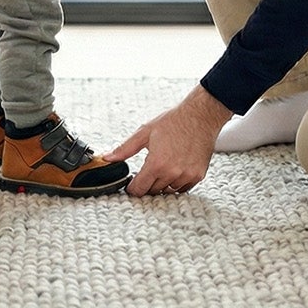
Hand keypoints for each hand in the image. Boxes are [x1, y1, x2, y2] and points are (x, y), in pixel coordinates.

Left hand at [106, 86, 232, 195]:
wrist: (200, 116)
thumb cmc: (173, 121)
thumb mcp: (144, 133)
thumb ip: (125, 149)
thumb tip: (107, 158)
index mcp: (156, 164)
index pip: (139, 189)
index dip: (132, 188)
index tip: (131, 185)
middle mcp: (172, 173)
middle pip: (153, 191)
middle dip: (146, 185)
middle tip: (144, 173)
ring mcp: (187, 176)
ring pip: (168, 191)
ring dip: (161, 184)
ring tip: (160, 169)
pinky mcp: (198, 176)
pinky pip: (183, 188)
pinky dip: (176, 183)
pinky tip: (173, 171)